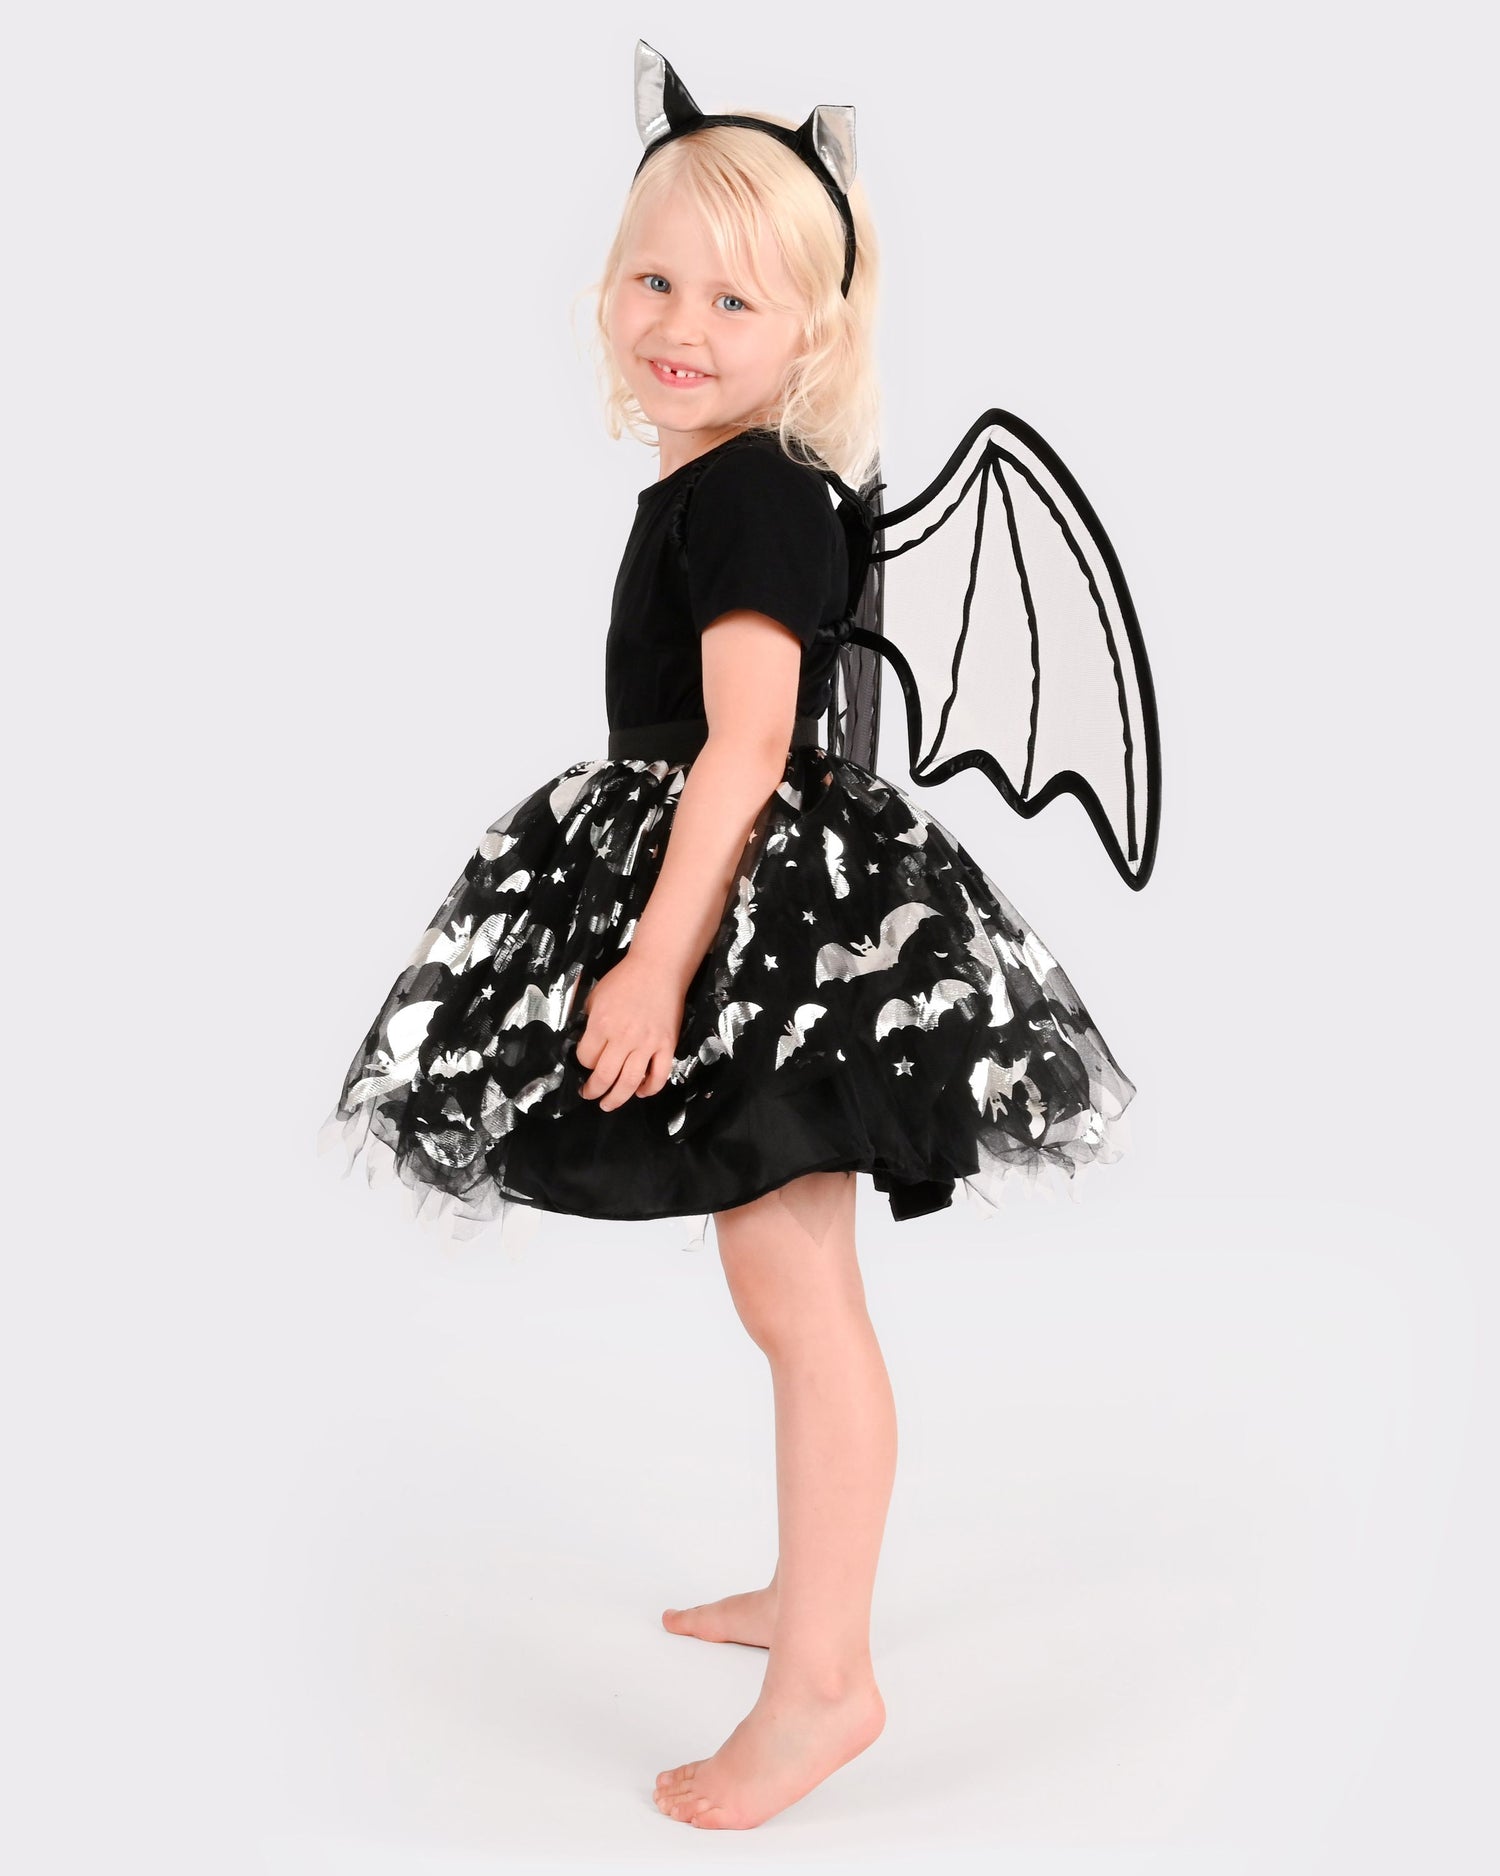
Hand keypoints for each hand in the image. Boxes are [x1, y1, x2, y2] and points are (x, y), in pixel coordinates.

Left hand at [575, 955, 684, 1110]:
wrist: (658, 968)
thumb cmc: (624, 979)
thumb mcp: (595, 995)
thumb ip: (586, 1020)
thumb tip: (581, 1042)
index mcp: (602, 1024)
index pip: (586, 1058)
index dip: (582, 1064)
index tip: (585, 1063)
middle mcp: (623, 1037)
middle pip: (604, 1076)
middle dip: (593, 1091)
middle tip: (589, 1095)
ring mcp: (647, 1044)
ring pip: (630, 1082)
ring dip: (617, 1099)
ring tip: (608, 1104)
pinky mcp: (667, 1045)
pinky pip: (659, 1076)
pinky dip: (649, 1089)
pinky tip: (640, 1092)